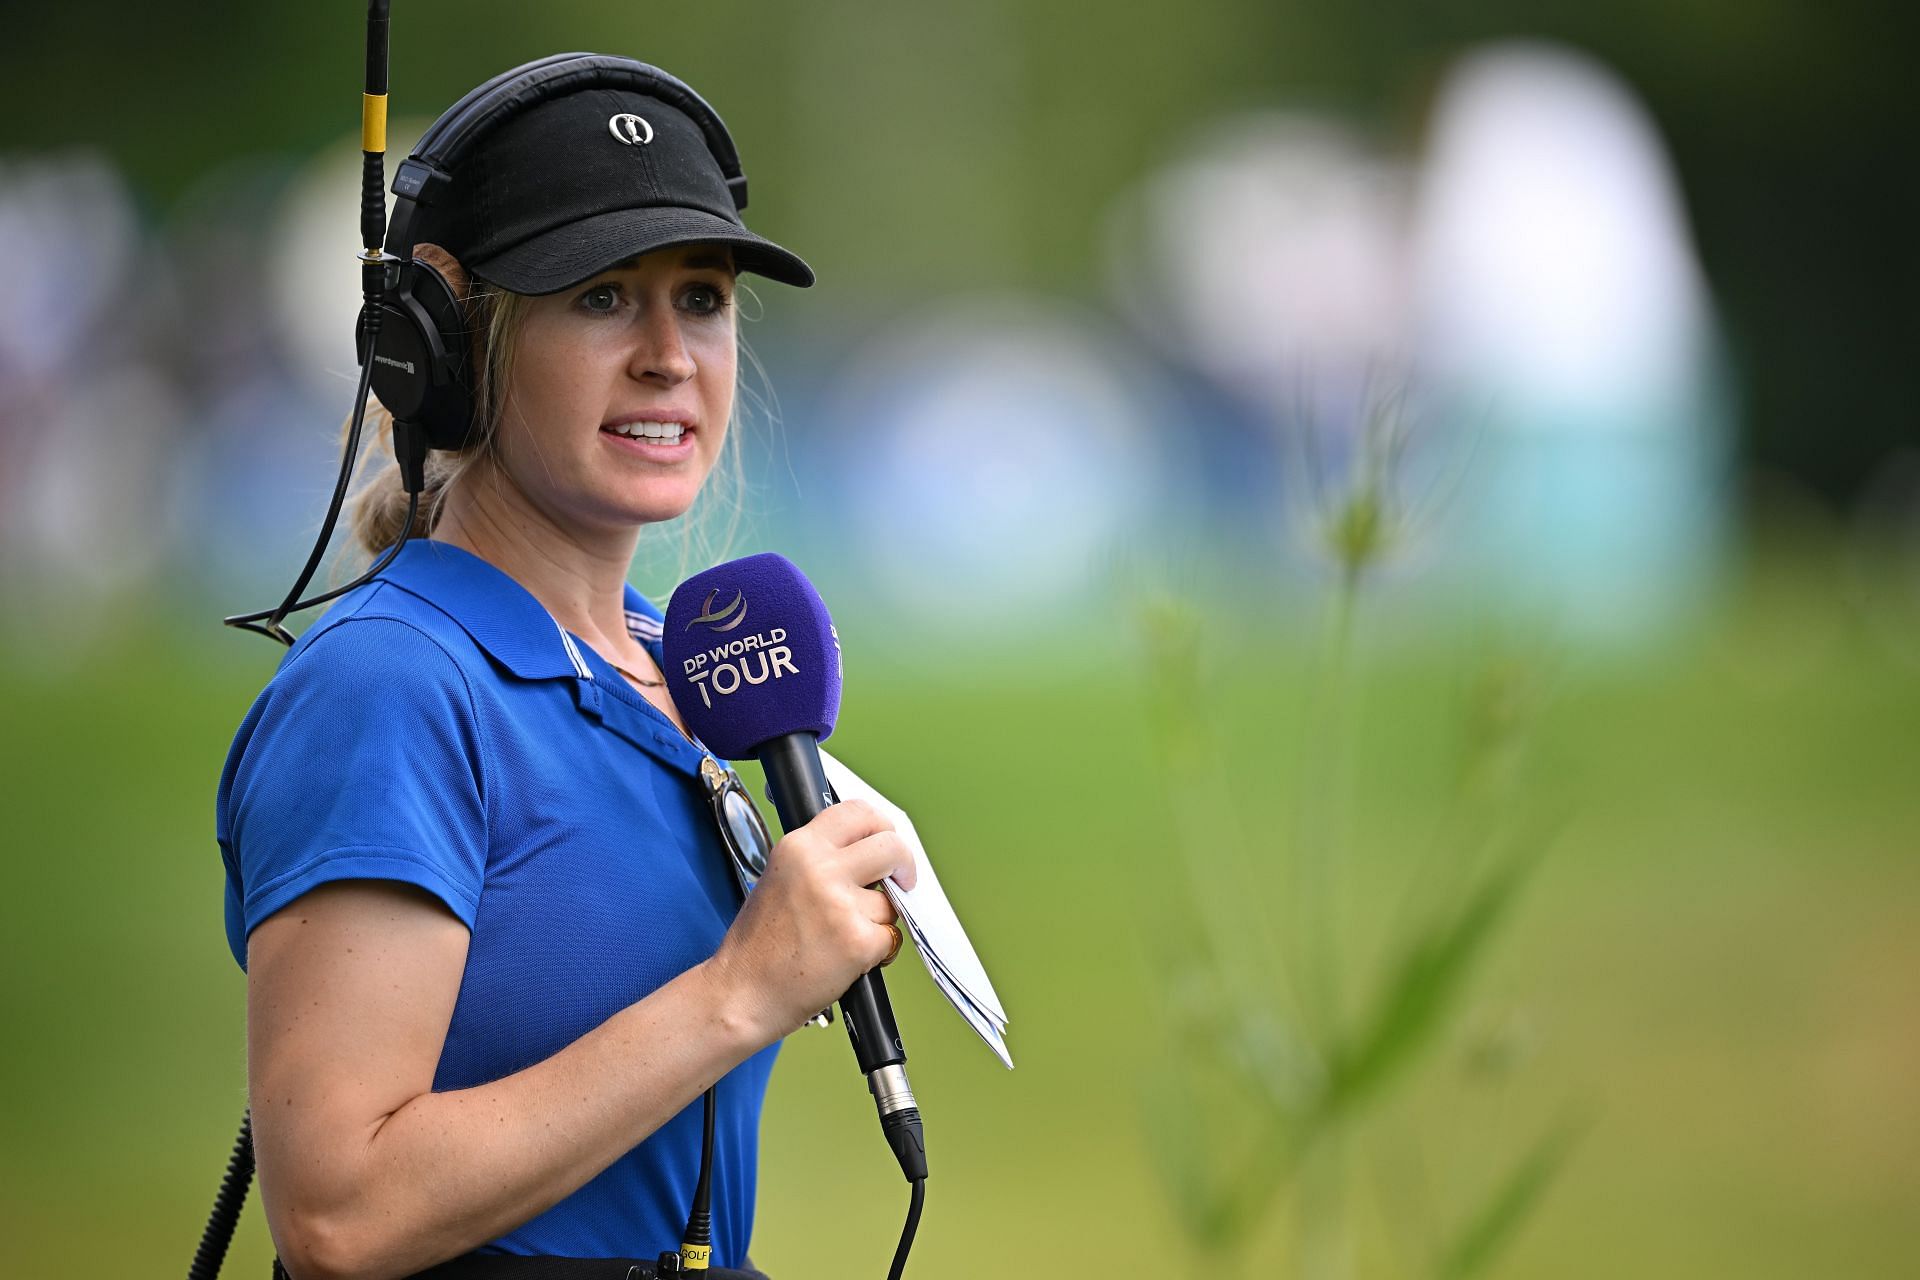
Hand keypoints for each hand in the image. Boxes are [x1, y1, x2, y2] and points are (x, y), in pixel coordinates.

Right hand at [707, 798, 915, 1039]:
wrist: (741, 993)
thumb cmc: (758, 946)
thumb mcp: (780, 878)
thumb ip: (821, 859)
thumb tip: (871, 854)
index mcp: (798, 847)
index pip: (858, 812)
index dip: (882, 826)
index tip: (889, 841)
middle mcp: (819, 868)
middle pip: (890, 846)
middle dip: (903, 865)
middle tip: (901, 880)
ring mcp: (840, 904)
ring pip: (890, 902)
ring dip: (879, 920)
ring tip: (842, 937)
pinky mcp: (857, 941)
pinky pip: (890, 937)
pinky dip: (877, 951)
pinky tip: (846, 958)